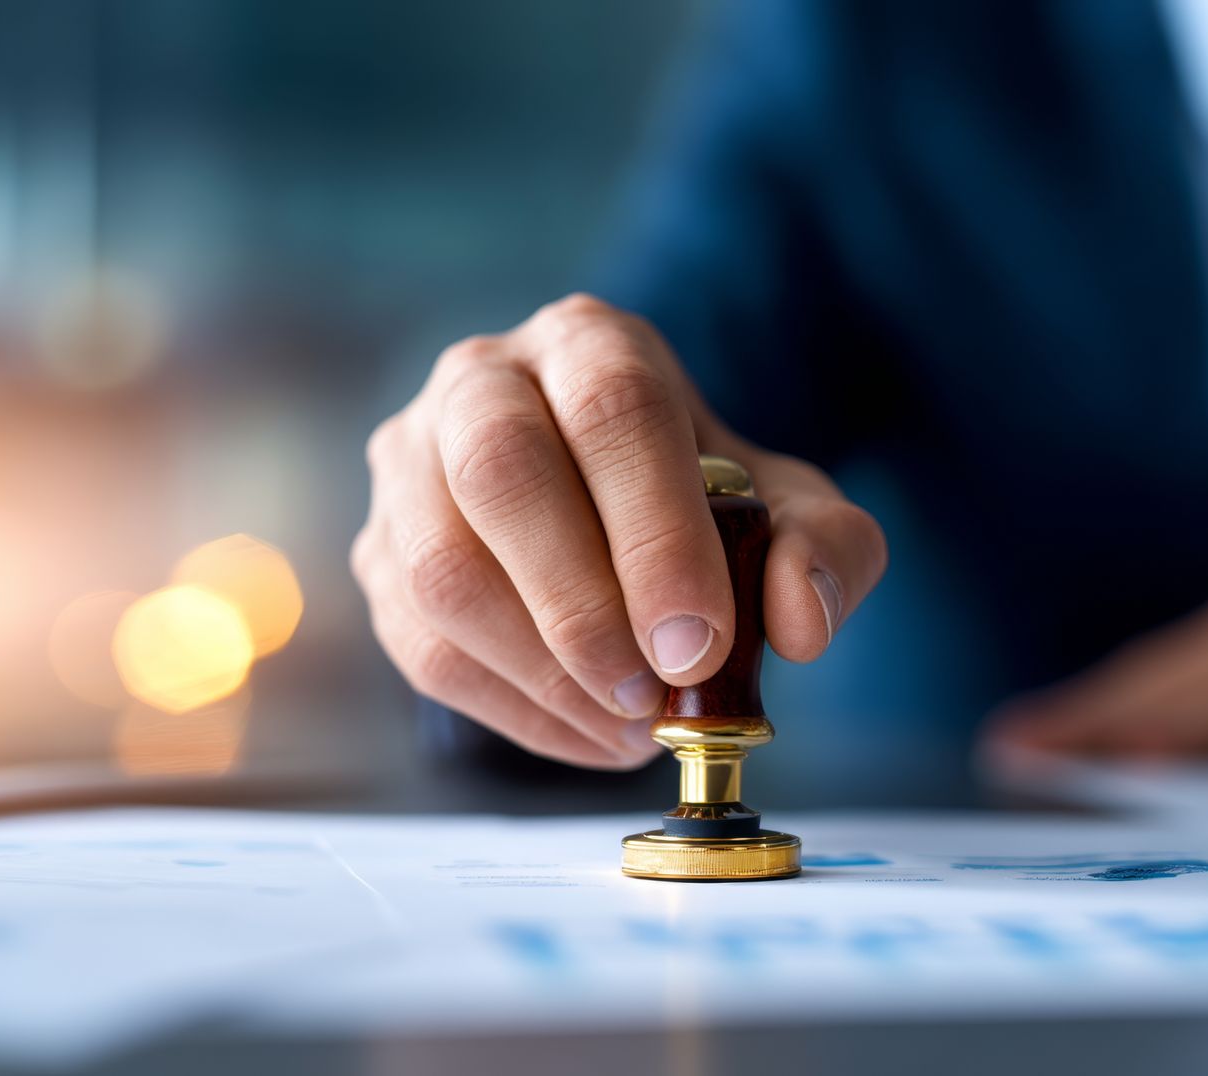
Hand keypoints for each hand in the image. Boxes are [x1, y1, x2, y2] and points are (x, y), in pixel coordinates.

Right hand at [352, 294, 886, 768]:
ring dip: (545, 672)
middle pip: (503, 474)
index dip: (655, 531)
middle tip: (656, 692)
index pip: (611, 410)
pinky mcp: (379, 551)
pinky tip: (592, 730)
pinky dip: (515, 709)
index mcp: (589, 342)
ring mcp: (411, 464)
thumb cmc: (704, 497)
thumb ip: (828, 548)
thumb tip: (802, 620)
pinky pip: (422, 644)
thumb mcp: (790, 506)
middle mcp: (482, 381)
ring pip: (443, 569)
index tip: (700, 639)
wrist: (614, 501)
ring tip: (633, 722)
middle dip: (585, 604)